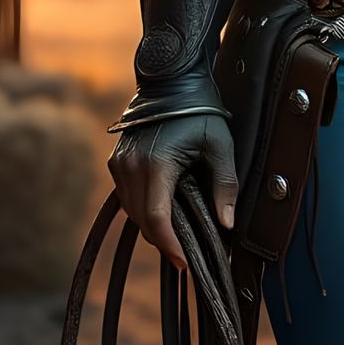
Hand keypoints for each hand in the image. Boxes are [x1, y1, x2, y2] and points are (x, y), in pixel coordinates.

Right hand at [108, 113, 238, 271]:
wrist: (172, 81)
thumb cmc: (200, 111)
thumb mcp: (221, 145)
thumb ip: (224, 185)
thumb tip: (226, 224)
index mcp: (156, 163)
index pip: (156, 218)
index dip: (169, 245)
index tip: (184, 263)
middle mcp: (130, 165)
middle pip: (141, 220)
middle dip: (163, 240)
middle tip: (188, 253)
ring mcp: (120, 163)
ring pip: (131, 211)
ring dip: (152, 226)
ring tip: (178, 236)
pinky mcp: (117, 161)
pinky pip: (127, 197)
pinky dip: (143, 209)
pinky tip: (164, 212)